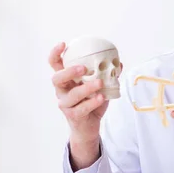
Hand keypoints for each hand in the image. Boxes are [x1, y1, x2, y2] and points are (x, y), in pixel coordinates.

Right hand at [49, 42, 112, 168]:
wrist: (88, 127)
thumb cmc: (91, 103)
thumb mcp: (100, 87)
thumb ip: (106, 75)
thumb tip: (118, 63)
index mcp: (66, 80)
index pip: (55, 65)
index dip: (55, 54)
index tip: (63, 44)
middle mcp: (62, 91)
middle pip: (57, 78)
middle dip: (69, 71)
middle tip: (83, 68)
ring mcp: (65, 104)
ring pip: (72, 94)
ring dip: (86, 87)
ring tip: (100, 83)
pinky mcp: (73, 115)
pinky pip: (81, 108)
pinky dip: (92, 102)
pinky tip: (101, 97)